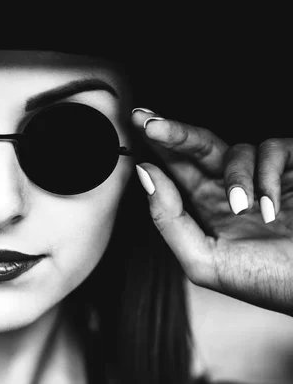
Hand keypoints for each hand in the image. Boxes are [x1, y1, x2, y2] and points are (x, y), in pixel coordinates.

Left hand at [132, 108, 292, 316]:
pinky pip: (271, 150)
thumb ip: (169, 220)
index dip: (156, 146)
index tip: (135, 125)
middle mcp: (231, 187)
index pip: (176, 169)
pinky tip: (270, 206)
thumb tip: (146, 175)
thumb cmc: (267, 283)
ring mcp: (263, 177)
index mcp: (206, 207)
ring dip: (236, 176)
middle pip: (196, 147)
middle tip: (148, 122)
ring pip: (234, 150)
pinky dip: (266, 175)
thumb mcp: (204, 262)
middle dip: (172, 131)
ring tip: (245, 208)